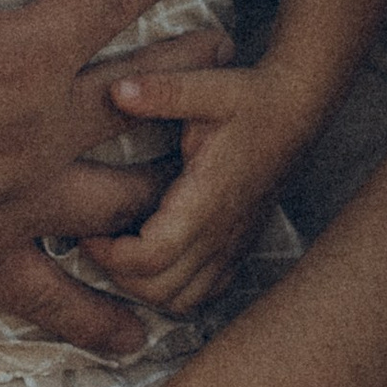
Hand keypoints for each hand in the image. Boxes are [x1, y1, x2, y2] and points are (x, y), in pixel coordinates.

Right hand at [0, 0, 202, 314]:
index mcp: (22, 52)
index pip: (115, 0)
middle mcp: (36, 134)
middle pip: (143, 98)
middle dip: (191, 67)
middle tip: (223, 51)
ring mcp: (14, 204)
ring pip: (127, 199)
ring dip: (175, 179)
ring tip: (204, 164)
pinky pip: (55, 300)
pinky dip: (102, 316)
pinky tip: (140, 326)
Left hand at [80, 56, 316, 313]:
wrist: (297, 109)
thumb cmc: (253, 98)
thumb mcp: (207, 86)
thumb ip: (163, 90)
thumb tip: (118, 89)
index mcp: (207, 198)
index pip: (153, 256)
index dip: (111, 255)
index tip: (89, 232)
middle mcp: (221, 231)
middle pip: (161, 290)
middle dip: (119, 276)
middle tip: (96, 243)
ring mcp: (232, 244)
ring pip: (183, 300)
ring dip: (144, 289)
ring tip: (120, 256)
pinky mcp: (238, 246)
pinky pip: (205, 293)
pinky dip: (175, 291)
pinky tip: (156, 264)